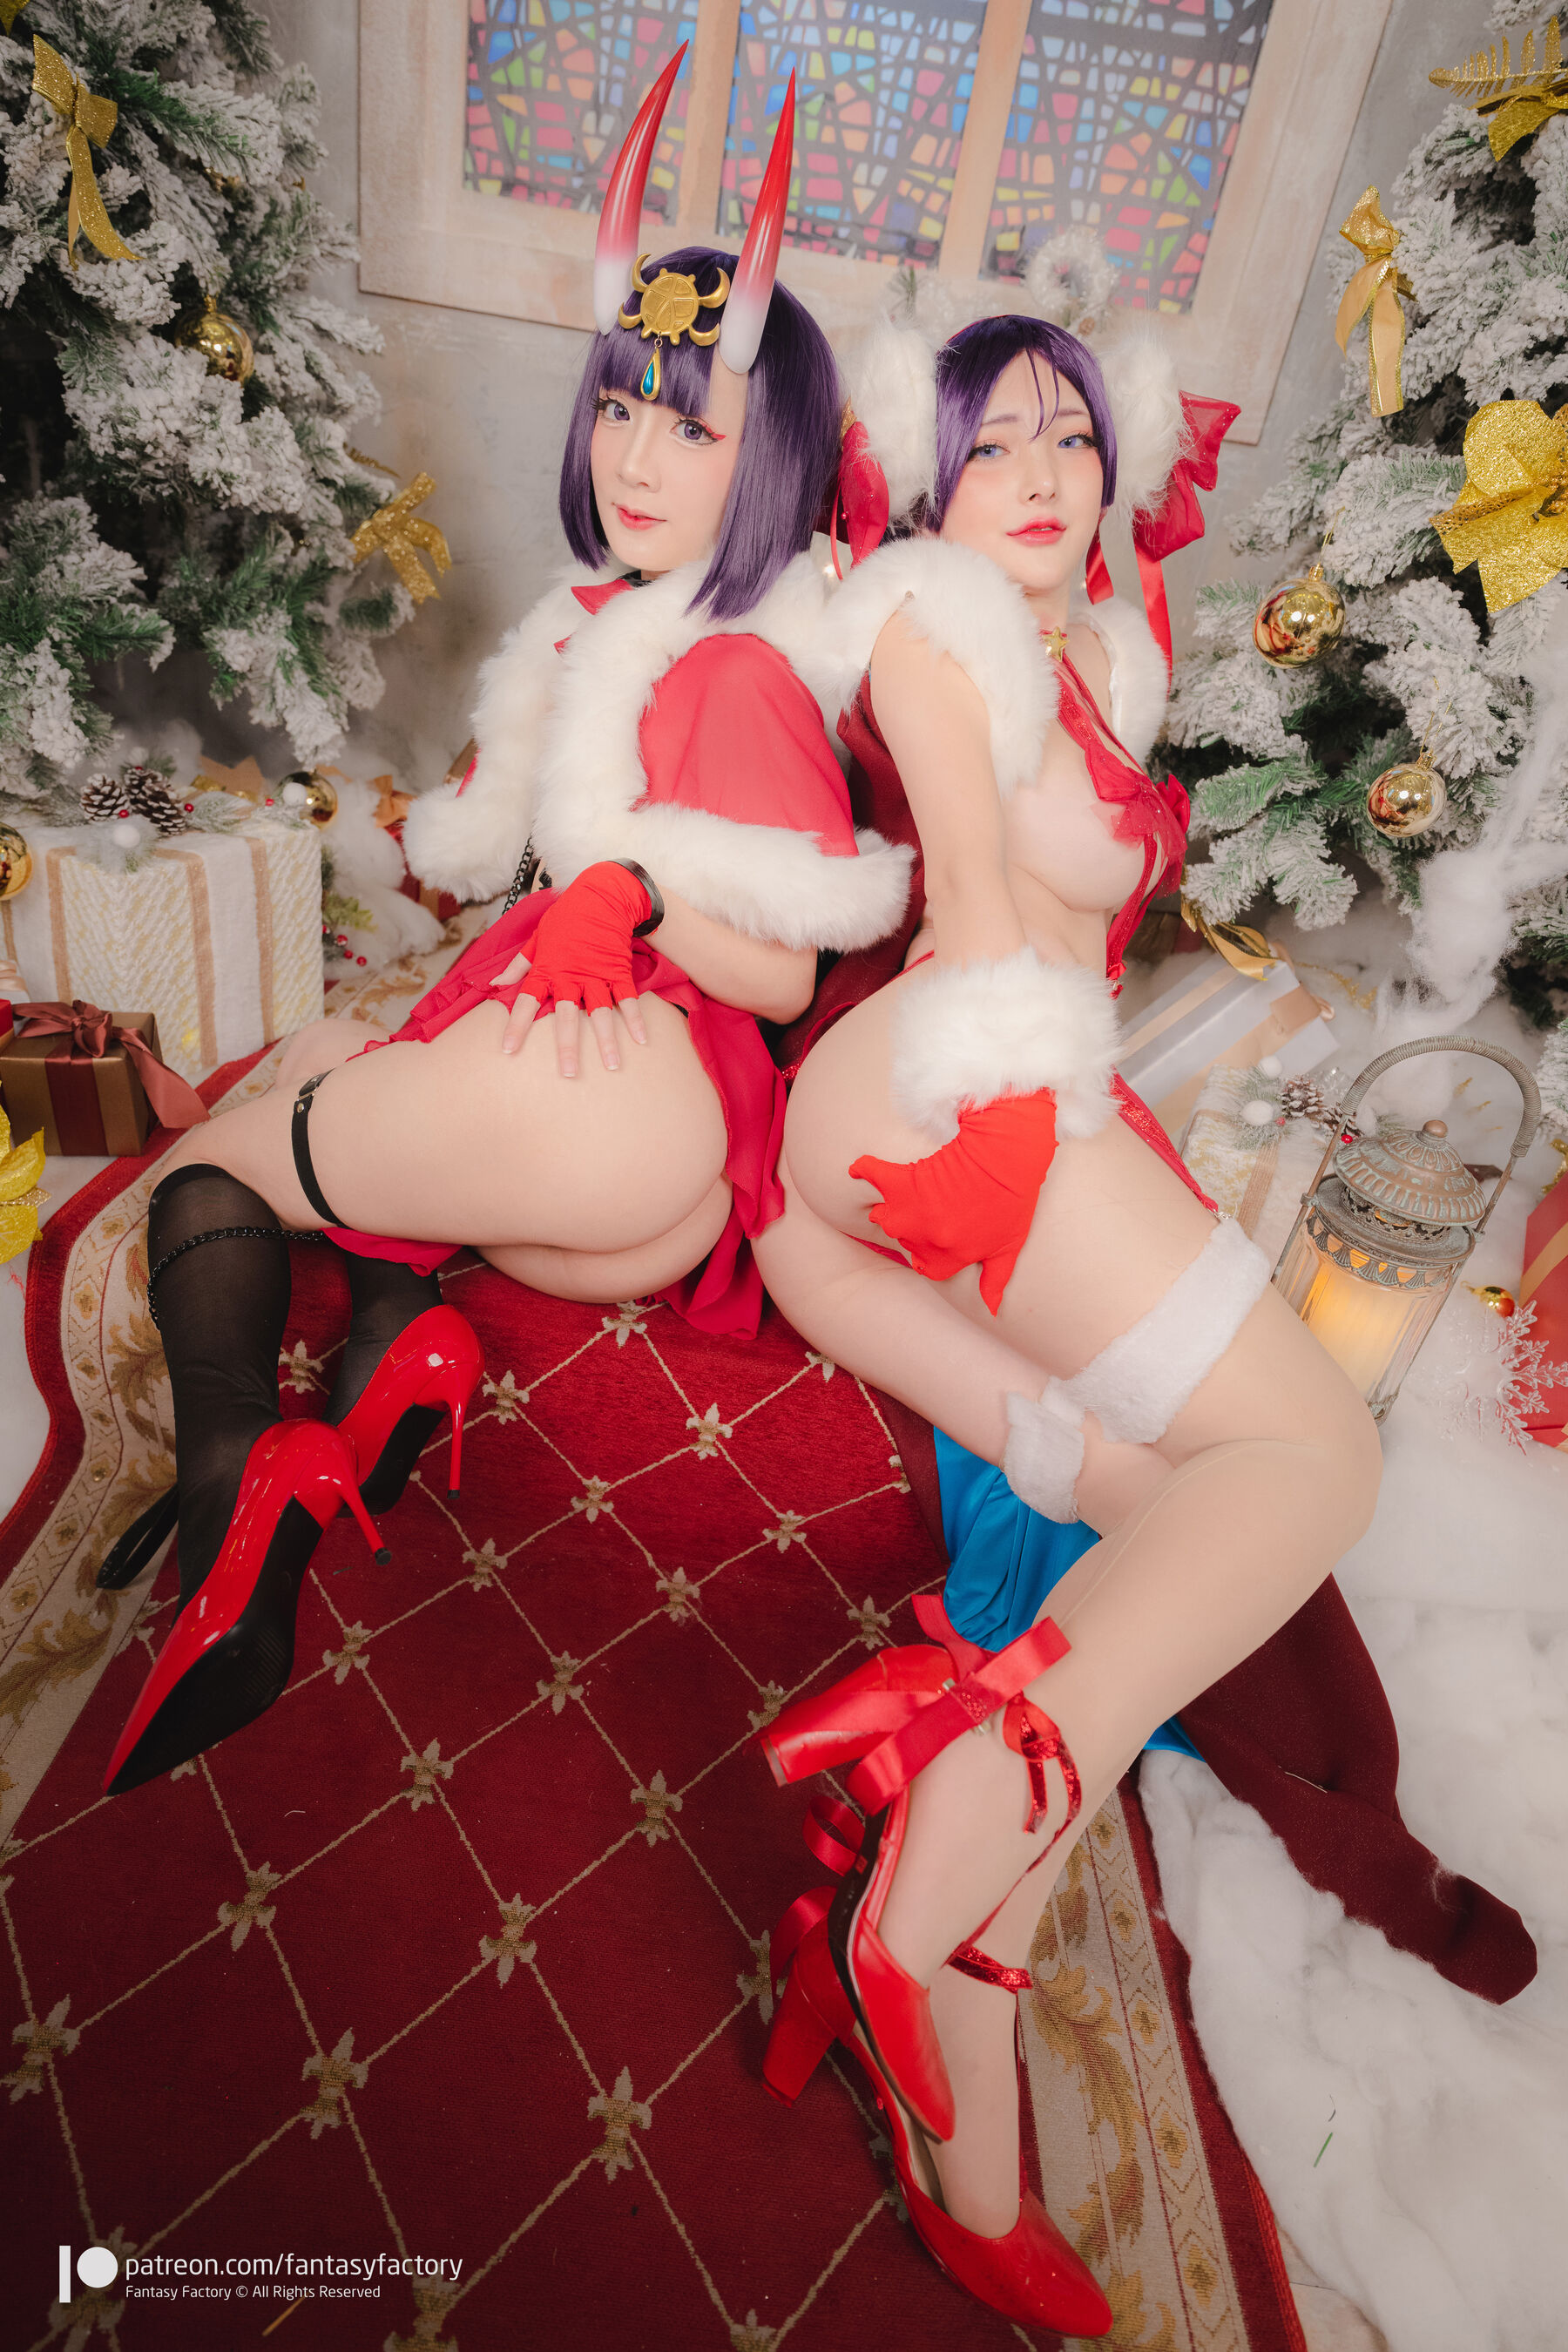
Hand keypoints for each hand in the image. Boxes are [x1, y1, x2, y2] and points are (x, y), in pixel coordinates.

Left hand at [492, 864, 651, 1073]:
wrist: (601, 896)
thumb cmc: (565, 919)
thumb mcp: (536, 939)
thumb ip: (517, 966)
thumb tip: (494, 984)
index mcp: (547, 969)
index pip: (527, 1001)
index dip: (516, 1026)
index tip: (508, 1049)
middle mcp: (571, 976)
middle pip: (566, 1016)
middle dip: (567, 1046)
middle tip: (570, 1074)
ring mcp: (597, 975)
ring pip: (601, 1013)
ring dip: (607, 1040)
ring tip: (612, 1066)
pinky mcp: (619, 971)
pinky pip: (627, 999)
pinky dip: (635, 1019)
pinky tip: (641, 1041)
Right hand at [850, 1090, 1058, 1314]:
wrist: (1003, 1157)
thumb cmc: (1011, 1201)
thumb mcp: (1008, 1247)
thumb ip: (994, 1280)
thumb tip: (991, 1312)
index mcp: (947, 1258)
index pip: (925, 1267)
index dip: (927, 1255)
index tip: (929, 1244)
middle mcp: (922, 1239)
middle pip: (905, 1240)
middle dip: (913, 1228)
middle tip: (928, 1210)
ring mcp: (906, 1212)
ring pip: (883, 1217)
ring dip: (890, 1208)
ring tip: (904, 1195)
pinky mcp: (899, 1181)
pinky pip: (871, 1176)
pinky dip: (864, 1171)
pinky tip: (859, 1170)